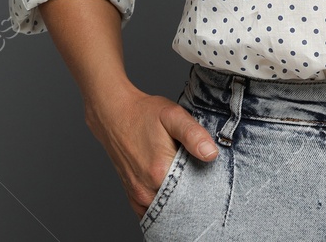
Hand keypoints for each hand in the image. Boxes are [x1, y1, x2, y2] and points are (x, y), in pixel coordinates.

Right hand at [85, 87, 220, 218]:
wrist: (114, 114)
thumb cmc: (144, 114)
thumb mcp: (173, 115)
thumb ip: (193, 134)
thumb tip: (212, 154)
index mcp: (161, 172)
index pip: (195, 193)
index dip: (207, 186)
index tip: (211, 175)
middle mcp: (147, 189)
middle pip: (182, 204)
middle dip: (195, 196)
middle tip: (200, 176)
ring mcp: (139, 195)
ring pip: (168, 211)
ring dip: (180, 202)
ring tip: (186, 182)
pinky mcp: (133, 196)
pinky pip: (152, 213)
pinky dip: (165, 208)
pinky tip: (173, 193)